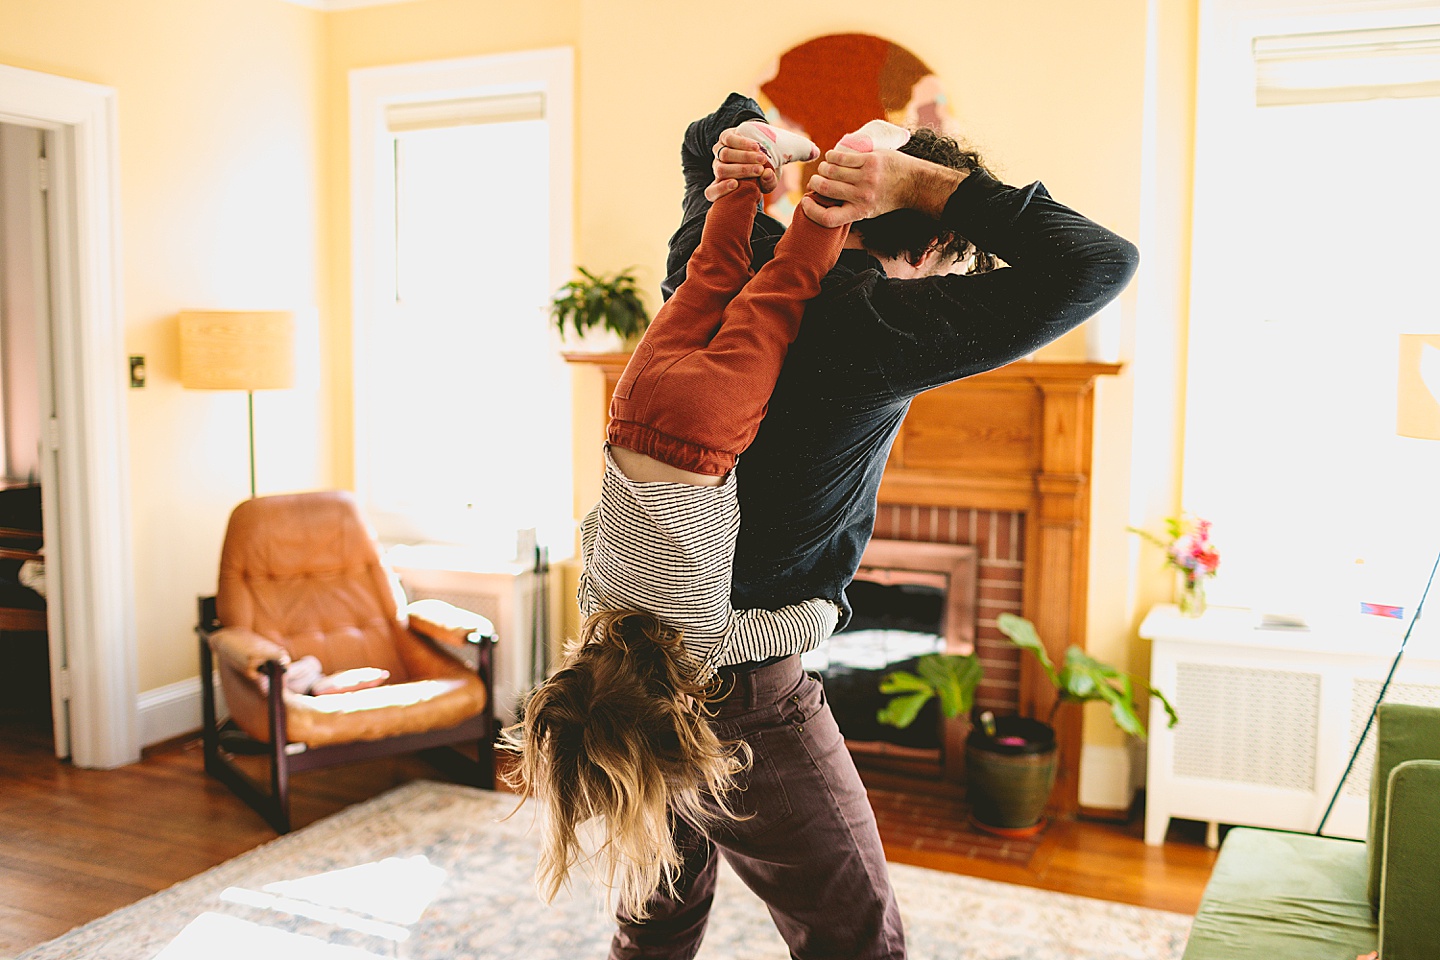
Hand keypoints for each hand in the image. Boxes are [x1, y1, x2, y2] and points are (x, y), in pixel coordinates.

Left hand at [703, 126, 778, 201]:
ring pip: (725, 155)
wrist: (764, 148)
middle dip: (741, 170)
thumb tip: (766, 174)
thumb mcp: (769, 180)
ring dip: (745, 157)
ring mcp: (719, 152)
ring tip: (762, 158)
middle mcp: (718, 168)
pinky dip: (743, 144)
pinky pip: (729, 140)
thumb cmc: (764, 170)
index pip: (711, 192)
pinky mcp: (724, 137)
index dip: (720, 189)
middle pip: (721, 170)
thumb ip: (769, 182)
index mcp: (722, 185)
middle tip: (759, 170)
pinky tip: (756, 147)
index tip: (735, 185)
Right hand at [802, 148, 962, 226]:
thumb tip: (820, 206)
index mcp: (859, 212)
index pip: (827, 218)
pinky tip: (832, 157)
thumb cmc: (886, 198)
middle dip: (814, 183)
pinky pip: (841, 157)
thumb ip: (847, 210)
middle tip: (816, 181)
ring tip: (825, 169)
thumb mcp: (868, 212)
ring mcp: (866, 177)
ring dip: (822, 168)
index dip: (811, 211)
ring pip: (830, 170)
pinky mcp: (869, 160)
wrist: (913, 183)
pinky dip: (831, 156)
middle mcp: (861, 196)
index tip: (806, 202)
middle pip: (824, 189)